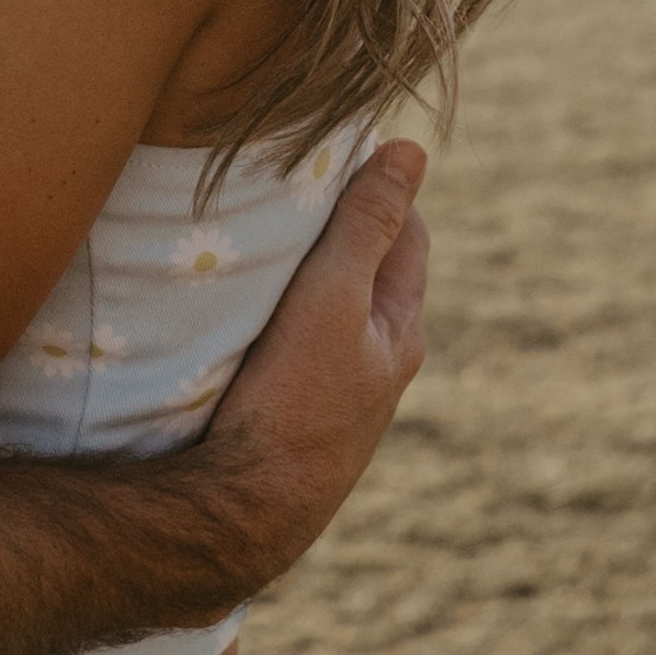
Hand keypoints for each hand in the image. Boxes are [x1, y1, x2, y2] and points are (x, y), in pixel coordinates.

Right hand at [199, 138, 428, 589]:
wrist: (248, 507)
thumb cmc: (296, 397)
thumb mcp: (335, 295)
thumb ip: (368, 223)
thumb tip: (413, 148)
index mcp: (400, 328)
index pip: (407, 231)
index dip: (378, 184)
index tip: (333, 147)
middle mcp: (378, 361)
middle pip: (368, 268)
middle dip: (338, 223)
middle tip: (287, 181)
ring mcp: (336, 391)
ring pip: (329, 308)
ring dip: (304, 271)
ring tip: (260, 234)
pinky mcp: (294, 412)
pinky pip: (295, 342)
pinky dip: (279, 311)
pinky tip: (242, 307)